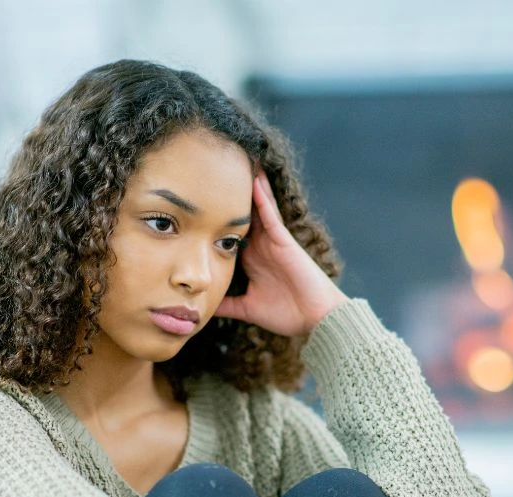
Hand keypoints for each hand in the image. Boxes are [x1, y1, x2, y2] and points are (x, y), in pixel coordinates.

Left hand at [214, 172, 347, 335]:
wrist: (315, 319)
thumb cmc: (287, 314)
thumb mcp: (247, 308)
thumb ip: (227, 304)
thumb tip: (202, 308)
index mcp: (252, 260)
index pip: (229, 233)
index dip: (215, 217)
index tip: (197, 201)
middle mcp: (260, 246)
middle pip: (241, 214)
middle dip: (228, 194)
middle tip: (211, 169)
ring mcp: (272, 240)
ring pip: (256, 207)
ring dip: (246, 186)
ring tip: (234, 160)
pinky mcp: (283, 239)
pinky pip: (270, 214)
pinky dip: (261, 197)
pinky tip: (253, 178)